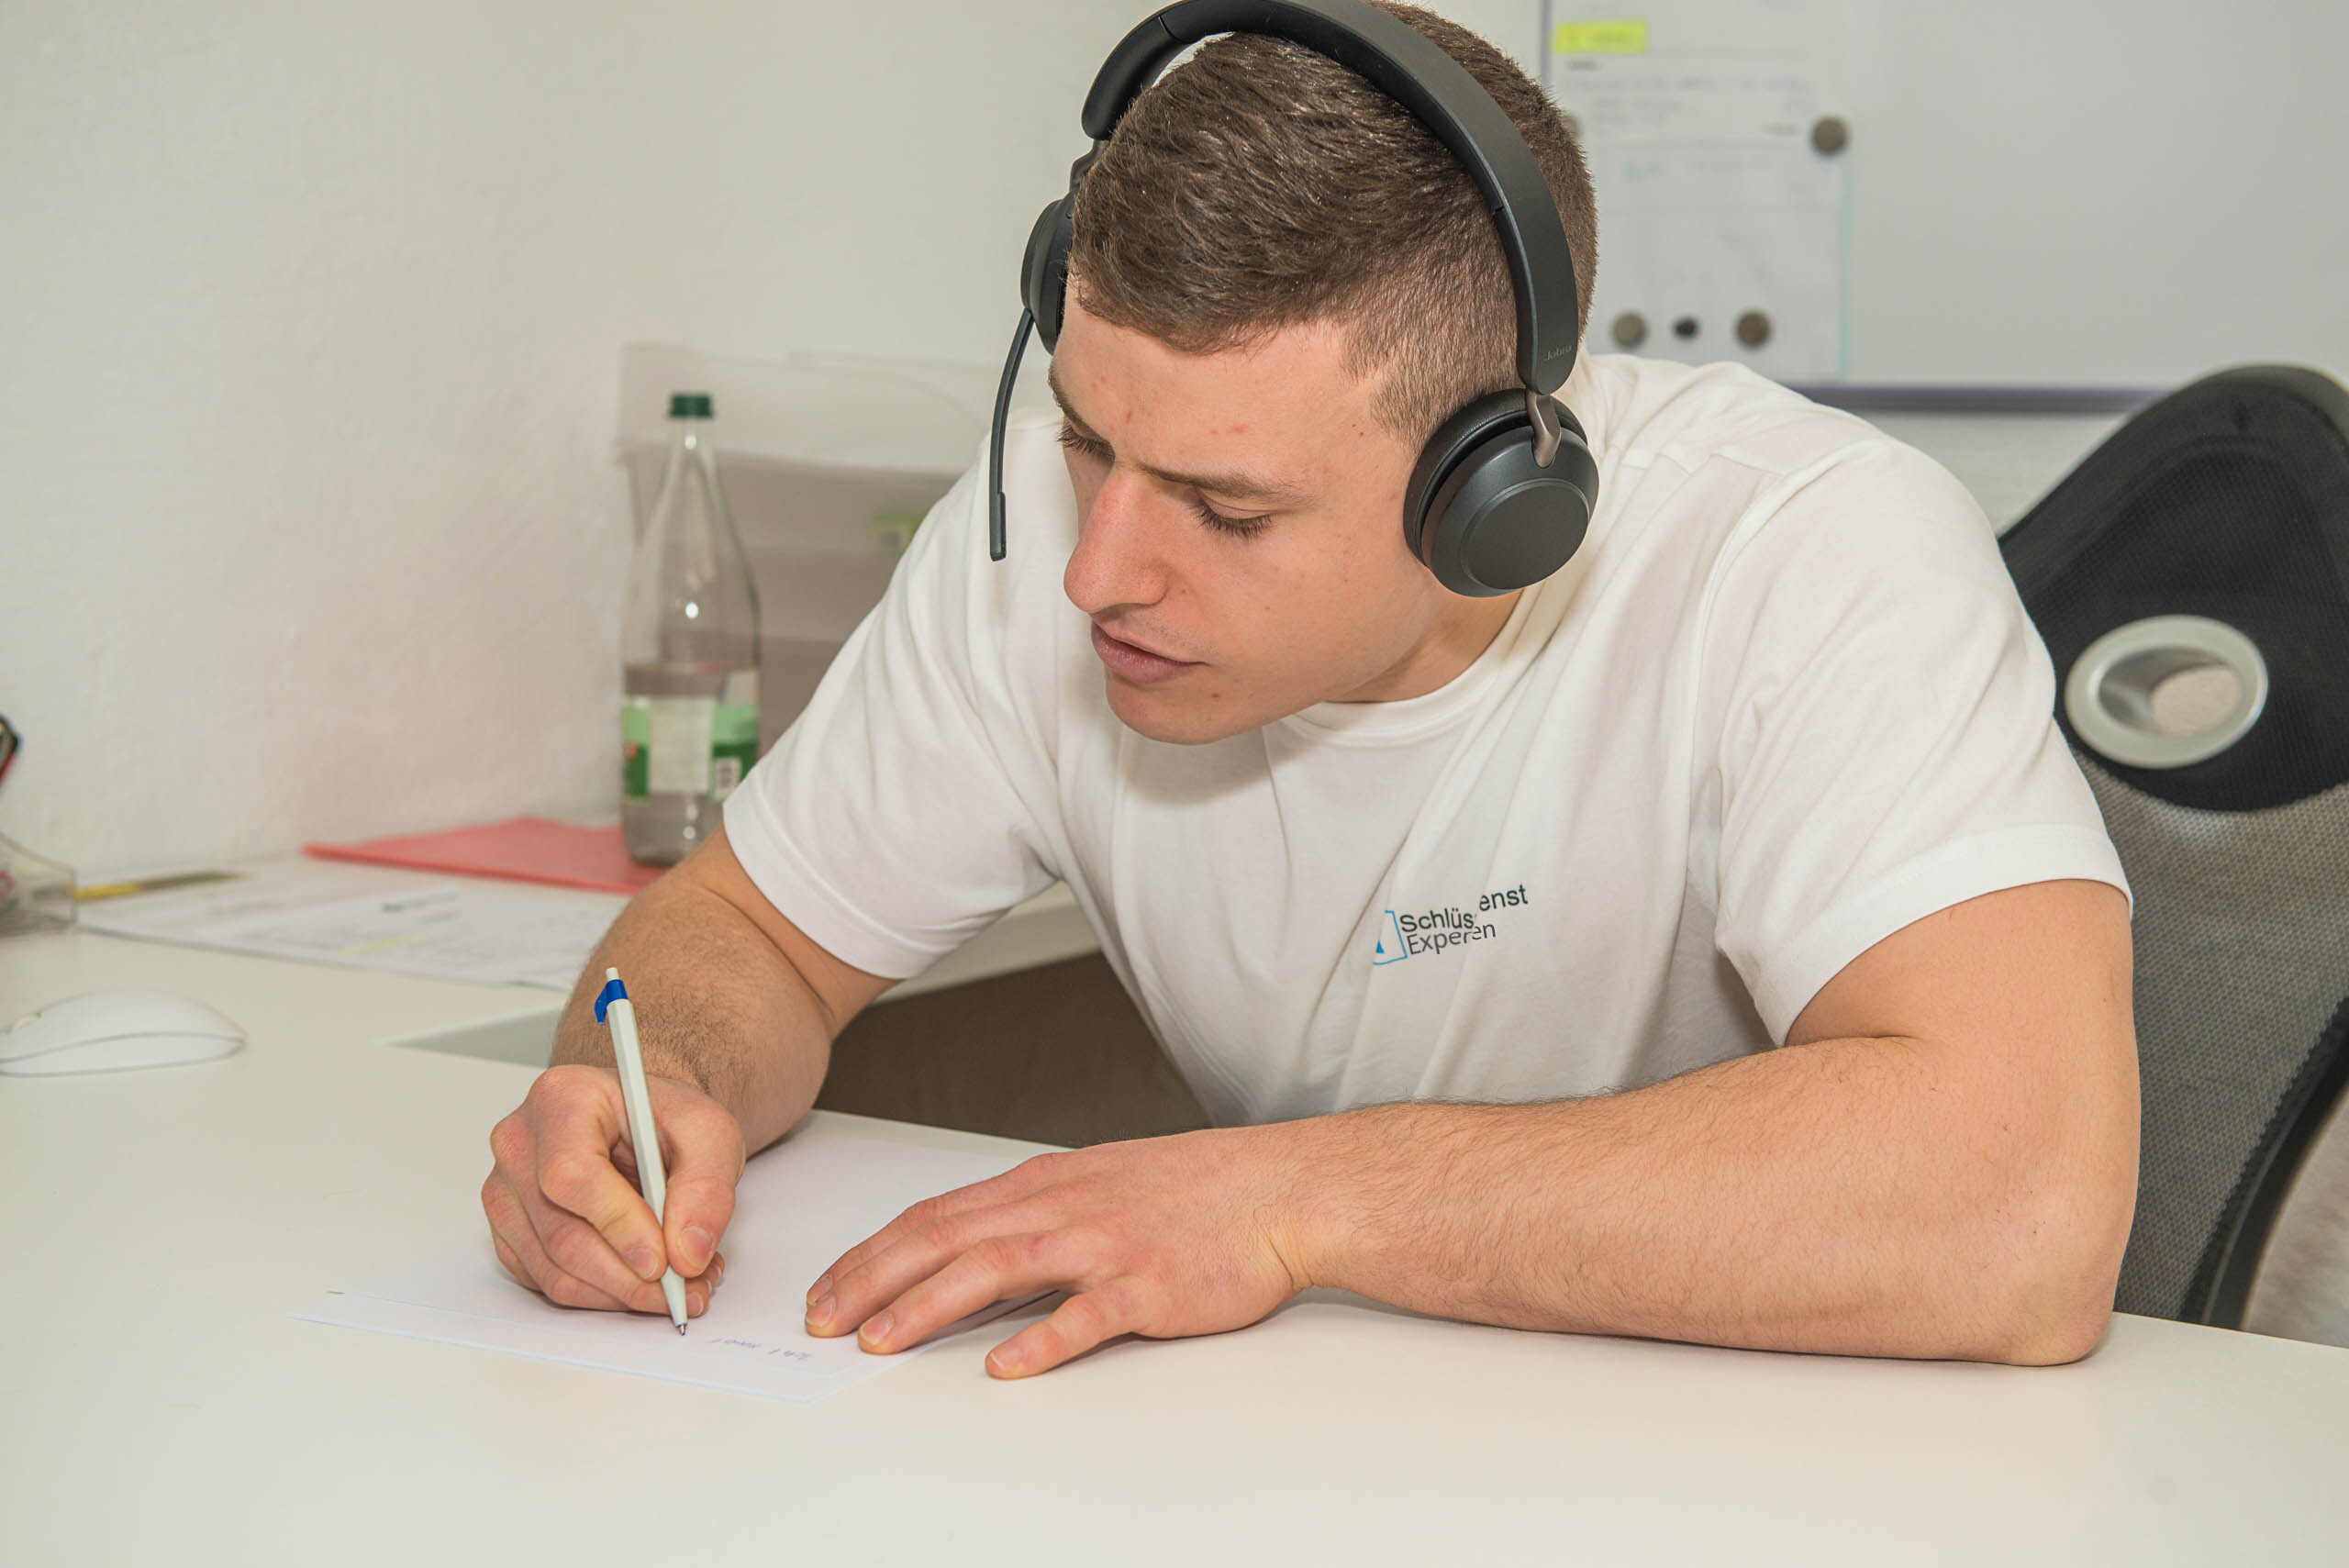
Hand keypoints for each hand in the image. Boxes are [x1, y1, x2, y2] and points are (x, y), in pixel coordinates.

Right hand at [482, 1063, 743, 1317]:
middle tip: (687, 1289)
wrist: (643, 1125)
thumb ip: (707, 1188)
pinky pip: (549, 1283)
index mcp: (562, 1099)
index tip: (662, 1260)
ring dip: (623, 1293)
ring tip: (679, 1285)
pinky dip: (602, 1295)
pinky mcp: (510, 1232)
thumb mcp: (710, 1133)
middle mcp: (520, 1144)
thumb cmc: (665, 1120)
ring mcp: (507, 1192)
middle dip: (631, 1276)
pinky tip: (643, 1280)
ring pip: (555, 1271)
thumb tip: (687, 1253)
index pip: (572, 1174)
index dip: (618, 1224)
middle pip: (561, 1234)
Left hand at [801, 1124, 1314, 1377]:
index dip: (872, 1254)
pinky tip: (1006, 1365)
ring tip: (881, 1340)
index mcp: (1044, 1185)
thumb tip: (969, 1249)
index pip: (935, 1215)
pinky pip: (1087, 1314)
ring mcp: (1104, 1245)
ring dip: (929, 1305)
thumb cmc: (1194, 1189)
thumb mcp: (1097, 1182)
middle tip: (823, 1321)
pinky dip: (1042, 1339)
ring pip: (996, 1268)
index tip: (827, 1290)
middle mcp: (1062, 1208)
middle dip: (874, 1280)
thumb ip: (1033, 1214)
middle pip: (946, 1238)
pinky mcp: (1149, 1286)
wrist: (1279, 1188)